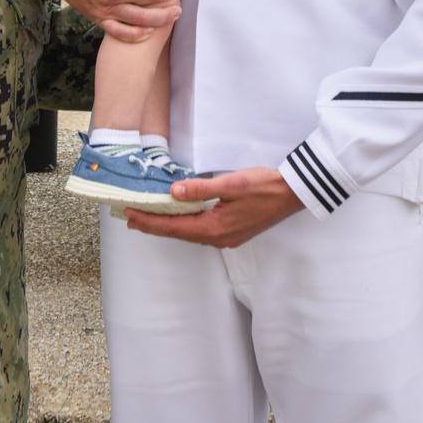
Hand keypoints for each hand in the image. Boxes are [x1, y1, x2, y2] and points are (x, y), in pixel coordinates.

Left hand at [124, 167, 301, 246]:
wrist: (292, 194)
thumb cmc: (264, 186)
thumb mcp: (231, 184)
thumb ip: (201, 189)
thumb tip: (173, 192)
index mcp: (215, 228)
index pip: (174, 227)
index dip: (150, 221)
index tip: (130, 215)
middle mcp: (218, 238)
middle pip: (178, 233)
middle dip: (153, 226)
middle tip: (130, 219)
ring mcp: (226, 238)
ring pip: (189, 233)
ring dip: (168, 226)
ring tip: (149, 219)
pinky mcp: (232, 232)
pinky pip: (200, 231)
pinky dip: (184, 225)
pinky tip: (179, 218)